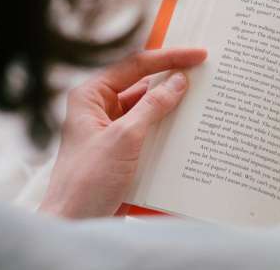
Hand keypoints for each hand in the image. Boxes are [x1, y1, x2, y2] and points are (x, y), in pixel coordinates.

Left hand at [39, 47, 206, 218]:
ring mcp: (111, 131)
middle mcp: (99, 109)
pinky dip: (169, 129)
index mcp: (90, 96)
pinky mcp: (123, 151)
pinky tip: (191, 129)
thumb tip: (178, 82)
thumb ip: (152, 106)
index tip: (197, 55)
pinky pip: (150, 132)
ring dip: (173, 106)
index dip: (168, 58)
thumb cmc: (87, 181)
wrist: (75, 224)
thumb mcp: (124, 138)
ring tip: (203, 99)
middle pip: (142, 85)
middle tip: (205, 72)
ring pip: (148, 109)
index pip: (134, 66)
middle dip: (172, 80)